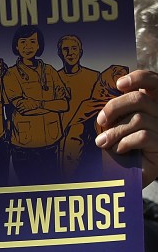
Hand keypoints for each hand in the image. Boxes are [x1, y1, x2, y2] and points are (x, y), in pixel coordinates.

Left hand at [96, 69, 157, 185]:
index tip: (119, 84)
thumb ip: (117, 111)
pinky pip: (143, 136)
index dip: (138, 78)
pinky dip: (125, 142)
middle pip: (139, 98)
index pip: (153, 81)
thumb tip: (99, 104)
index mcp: (152, 102)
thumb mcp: (118, 124)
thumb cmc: (123, 146)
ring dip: (115, 131)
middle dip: (114, 107)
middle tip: (101, 121)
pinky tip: (119, 150)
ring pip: (138, 119)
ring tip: (103, 142)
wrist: (132, 173)